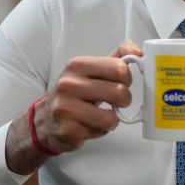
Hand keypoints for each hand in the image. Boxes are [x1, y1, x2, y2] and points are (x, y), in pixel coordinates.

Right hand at [5, 41, 141, 173]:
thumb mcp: (93, 69)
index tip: (121, 82)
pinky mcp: (66, 130)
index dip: (127, 78)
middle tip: (116, 102)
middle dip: (124, 100)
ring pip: (111, 118)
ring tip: (100, 115)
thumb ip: (118, 57)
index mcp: (78, 65)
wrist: (46, 119)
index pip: (119, 68)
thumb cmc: (76, 93)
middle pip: (119, 93)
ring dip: (112, 119)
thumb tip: (139, 51)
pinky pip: (99, 132)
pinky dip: (99, 131)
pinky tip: (87, 125)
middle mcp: (68, 84)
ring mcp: (65, 108)